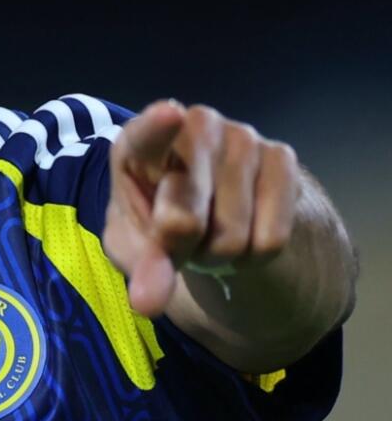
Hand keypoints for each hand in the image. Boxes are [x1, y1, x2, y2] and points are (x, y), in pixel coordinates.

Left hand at [103, 101, 300, 316]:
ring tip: (210, 232)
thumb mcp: (137, 246)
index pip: (145, 136)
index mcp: (140, 144)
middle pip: (186, 212)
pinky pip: (271, 237)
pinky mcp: (283, 157)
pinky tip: (243, 231)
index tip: (170, 116)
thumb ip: (141, 267)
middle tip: (180, 241)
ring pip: (231, 235)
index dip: (156, 128)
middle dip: (180, 246)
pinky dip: (252, 255)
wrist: (214, 214)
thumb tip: (148, 304)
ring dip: (218, 253)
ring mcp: (243, 137)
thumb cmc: (160, 221)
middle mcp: (194, 127)